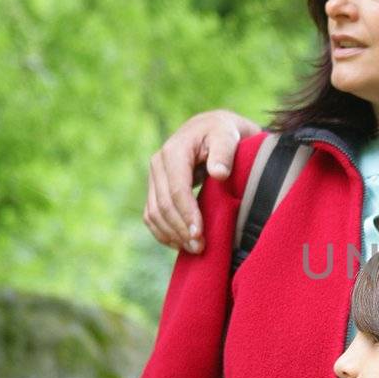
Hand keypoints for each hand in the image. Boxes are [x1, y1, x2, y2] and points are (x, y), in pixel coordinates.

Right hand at [144, 109, 261, 253]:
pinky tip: (180, 244)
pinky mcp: (155, 188)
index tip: (201, 235)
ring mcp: (154, 177)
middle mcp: (158, 164)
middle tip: (200, 248)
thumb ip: (224, 152)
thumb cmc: (223, 133)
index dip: (187, 214)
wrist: (212, 128)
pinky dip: (163, 232)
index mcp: (174, 151)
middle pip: (163, 205)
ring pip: (154, 213)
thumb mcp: (228, 136)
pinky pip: (151, 215)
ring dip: (172, 234)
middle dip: (181, 229)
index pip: (177, 190)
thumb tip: (219, 173)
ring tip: (194, 249)